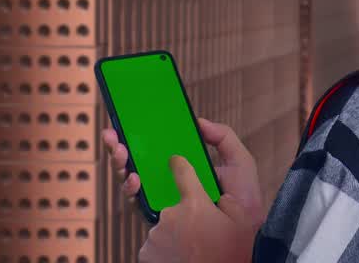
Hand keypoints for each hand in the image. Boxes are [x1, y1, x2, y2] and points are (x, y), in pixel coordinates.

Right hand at [101, 118, 266, 229]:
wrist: (244, 237)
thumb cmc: (245, 202)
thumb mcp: (240, 164)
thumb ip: (223, 138)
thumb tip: (199, 121)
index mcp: (188, 168)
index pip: (162, 149)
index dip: (146, 136)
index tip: (132, 122)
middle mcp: (171, 184)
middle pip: (141, 163)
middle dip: (123, 147)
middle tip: (113, 135)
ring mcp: (162, 201)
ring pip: (133, 180)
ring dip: (121, 163)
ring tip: (119, 151)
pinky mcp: (158, 219)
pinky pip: (137, 203)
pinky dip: (131, 189)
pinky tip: (135, 178)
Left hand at [138, 154, 256, 262]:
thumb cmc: (228, 255)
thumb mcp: (239, 225)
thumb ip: (230, 204)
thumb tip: (221, 196)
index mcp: (195, 203)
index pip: (182, 171)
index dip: (180, 164)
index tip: (175, 161)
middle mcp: (171, 215)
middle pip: (174, 206)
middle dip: (183, 217)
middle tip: (198, 234)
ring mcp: (156, 235)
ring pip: (164, 227)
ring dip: (173, 235)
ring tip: (190, 250)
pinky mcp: (146, 253)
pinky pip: (155, 245)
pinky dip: (164, 251)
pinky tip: (179, 258)